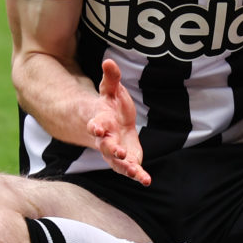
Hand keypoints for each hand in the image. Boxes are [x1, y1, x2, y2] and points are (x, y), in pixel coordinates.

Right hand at [88, 59, 149, 185]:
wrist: (109, 125)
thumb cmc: (110, 106)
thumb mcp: (111, 90)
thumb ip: (111, 78)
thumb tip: (109, 61)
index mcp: (101, 122)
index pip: (96, 124)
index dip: (96, 126)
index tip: (95, 127)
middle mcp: (105, 140)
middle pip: (105, 146)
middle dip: (110, 148)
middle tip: (117, 150)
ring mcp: (115, 152)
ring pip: (117, 162)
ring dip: (125, 166)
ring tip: (135, 172)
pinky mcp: (126, 160)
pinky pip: (130, 169)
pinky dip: (138, 175)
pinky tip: (146, 180)